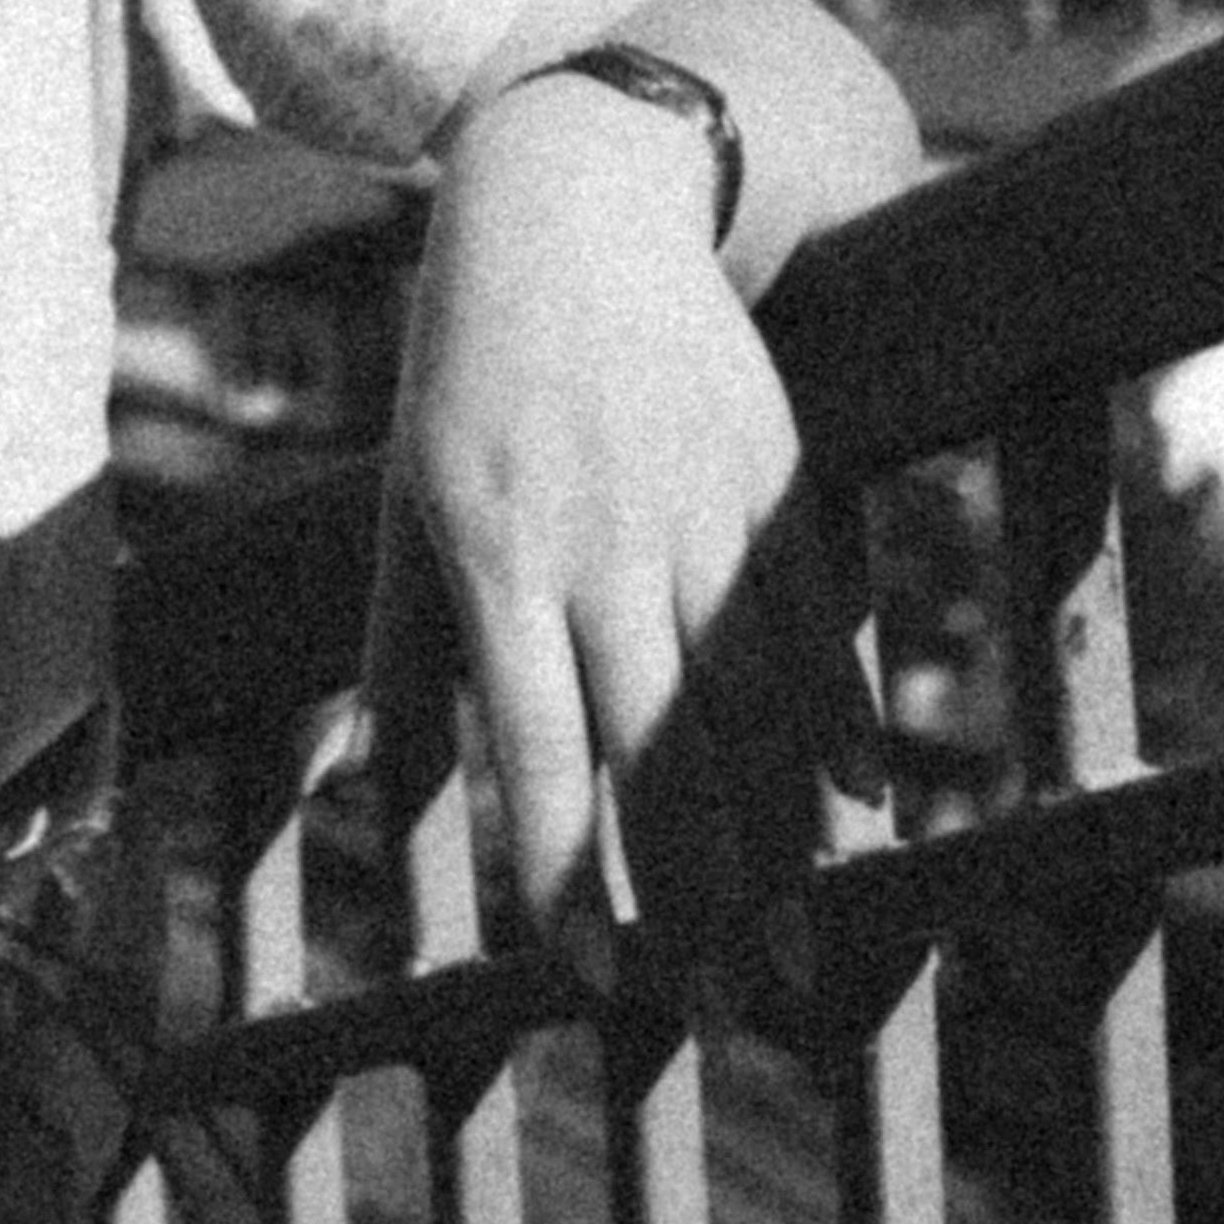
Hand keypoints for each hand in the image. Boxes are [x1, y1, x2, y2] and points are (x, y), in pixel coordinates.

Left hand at [367, 75, 884, 997]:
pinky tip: (863, 812)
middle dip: (698, 902)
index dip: (574, 881)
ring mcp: (697, 514)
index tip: (598, 986)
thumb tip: (360, 791)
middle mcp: (602, 549)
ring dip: (783, 845)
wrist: (574, 206)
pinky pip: (816, 621)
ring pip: (750, 710)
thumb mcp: (403, 504)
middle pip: (662, 758)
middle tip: (728, 1017)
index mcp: (495, 562)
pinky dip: (842, 721)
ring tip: (804, 955)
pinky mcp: (772, 478)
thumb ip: (397, 654)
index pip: (544, 758)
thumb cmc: (462, 374)